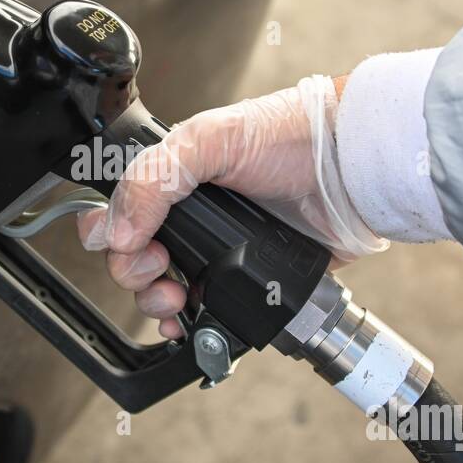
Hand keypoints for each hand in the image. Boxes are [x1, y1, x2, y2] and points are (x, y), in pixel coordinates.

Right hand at [77, 74, 386, 338]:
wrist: (352, 170)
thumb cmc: (292, 137)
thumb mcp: (211, 139)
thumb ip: (154, 178)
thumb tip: (118, 233)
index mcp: (173, 178)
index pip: (118, 211)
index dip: (109, 233)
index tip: (128, 245)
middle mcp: (190, 218)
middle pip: (133, 259)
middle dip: (134, 273)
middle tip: (159, 269)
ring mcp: (216, 253)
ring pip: (162, 291)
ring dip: (155, 303)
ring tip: (176, 299)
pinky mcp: (245, 283)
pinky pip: (203, 313)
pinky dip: (187, 325)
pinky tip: (188, 322)